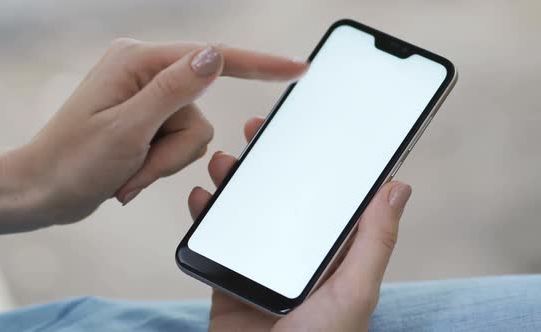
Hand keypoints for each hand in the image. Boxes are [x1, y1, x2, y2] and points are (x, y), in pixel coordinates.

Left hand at [0, 41, 306, 230]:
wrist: (43, 191)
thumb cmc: (72, 162)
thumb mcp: (127, 128)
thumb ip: (175, 89)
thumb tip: (215, 55)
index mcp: (138, 62)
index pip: (212, 59)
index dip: (260, 66)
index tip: (299, 68)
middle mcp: (146, 73)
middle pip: (200, 112)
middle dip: (172, 152)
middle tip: (136, 168)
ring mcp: (148, 99)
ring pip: (192, 135)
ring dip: (163, 163)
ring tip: (127, 174)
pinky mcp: (147, 121)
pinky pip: (178, 146)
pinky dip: (157, 167)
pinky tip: (127, 175)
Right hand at [188, 117, 411, 330]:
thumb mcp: (354, 290)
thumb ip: (374, 241)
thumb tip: (398, 187)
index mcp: (329, 250)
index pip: (324, 195)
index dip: (314, 160)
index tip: (303, 128)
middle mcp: (294, 251)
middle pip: (279, 195)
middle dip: (265, 161)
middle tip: (255, 131)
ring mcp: (259, 262)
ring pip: (244, 210)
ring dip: (232, 181)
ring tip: (222, 162)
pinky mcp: (228, 276)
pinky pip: (214, 238)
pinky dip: (205, 214)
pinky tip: (201, 198)